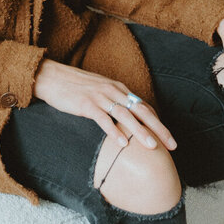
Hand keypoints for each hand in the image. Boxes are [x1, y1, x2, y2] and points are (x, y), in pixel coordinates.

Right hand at [32, 58, 176, 150]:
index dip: (158, 122)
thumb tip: (125, 120)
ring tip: (152, 146)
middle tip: (172, 145)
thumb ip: (113, 101)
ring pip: (125, 115)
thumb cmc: (74, 86)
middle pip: (140, 110)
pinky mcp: (86, 104)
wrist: (51, 76)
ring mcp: (99, 97)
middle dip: (158, 128)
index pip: (143, 106)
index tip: (169, 138)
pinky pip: (103, 119)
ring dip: (140, 131)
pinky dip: (113, 131)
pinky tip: (122, 143)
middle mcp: (112, 90)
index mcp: (117, 88)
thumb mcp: (98, 91)